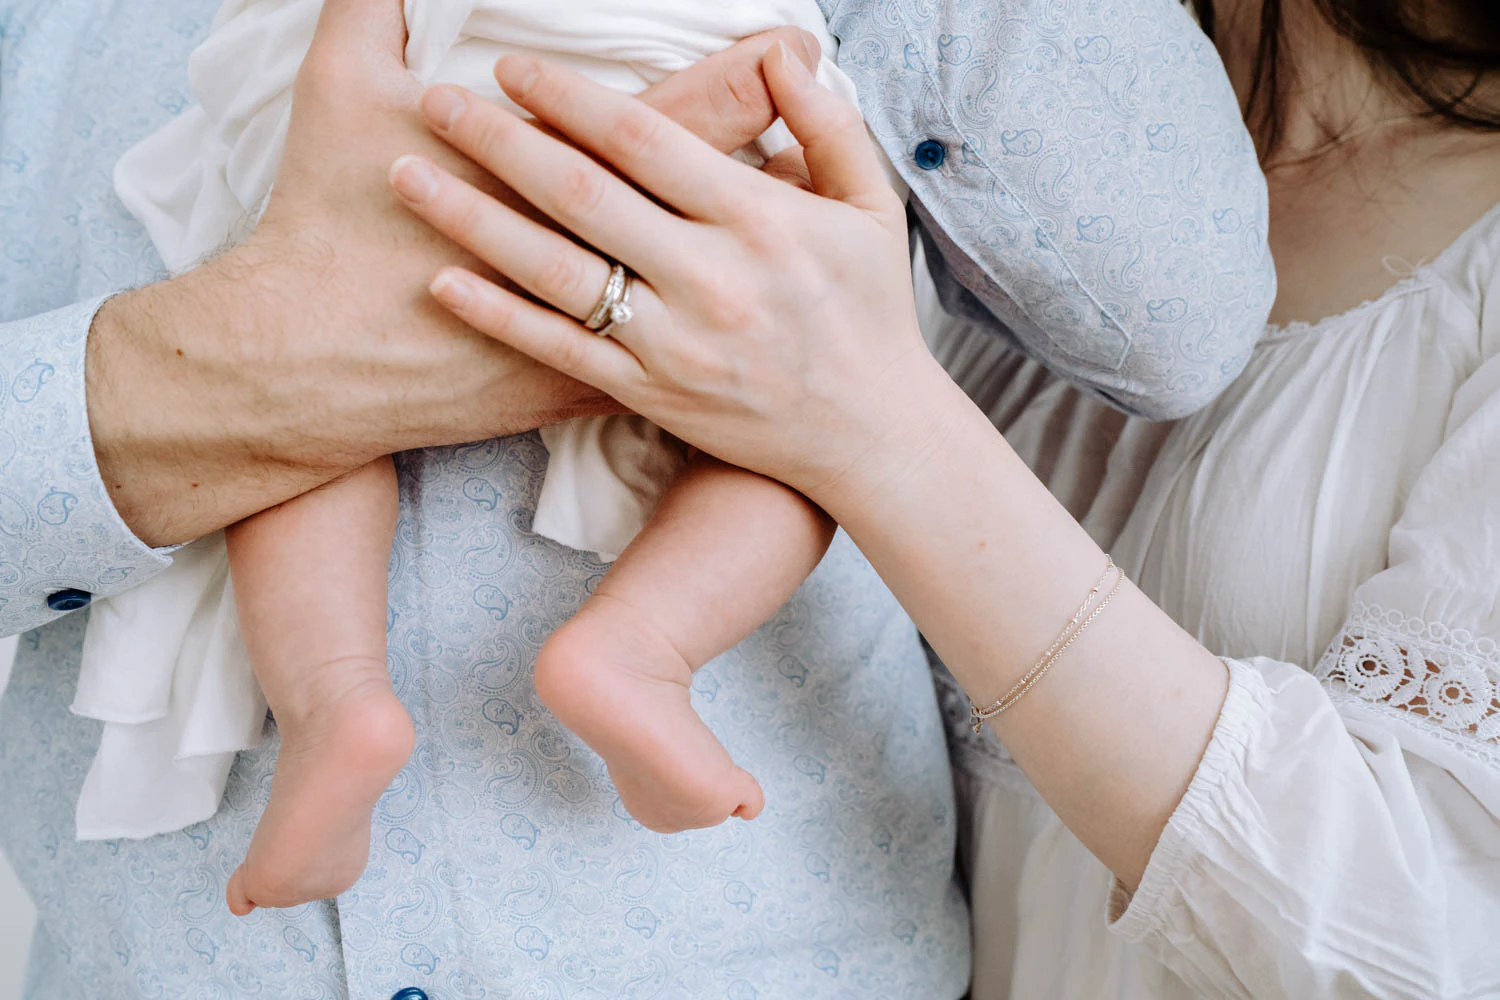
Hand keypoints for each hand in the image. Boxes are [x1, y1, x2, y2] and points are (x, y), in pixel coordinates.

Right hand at [87, 1, 819, 545]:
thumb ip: (370, 4)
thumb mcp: (337, 85)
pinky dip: (705, 332)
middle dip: (765, 156)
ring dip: (750, 252)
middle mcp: (596, 254)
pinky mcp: (582, 384)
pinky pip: (664, 358)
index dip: (736, 82)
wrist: (303, 360)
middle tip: (820, 138)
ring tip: (798, 220)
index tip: (786, 48)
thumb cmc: (322, 222)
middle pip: (704, 197)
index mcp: (560, 174)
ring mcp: (592, 328)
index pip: (673, 118)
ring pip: (700, 288)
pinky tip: (743, 315)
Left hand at [390, 44, 938, 502]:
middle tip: (432, 101)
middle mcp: (708, 278)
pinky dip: (497, 316)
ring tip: (405, 175)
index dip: (567, 96)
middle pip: (580, 194)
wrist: (869, 436)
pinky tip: (441, 281)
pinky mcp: (649, 393)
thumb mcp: (871, 207)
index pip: (642, 140)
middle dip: (497, 140)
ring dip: (471, 218)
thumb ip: (827, 125)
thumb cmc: (870, 315)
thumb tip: (785, 53)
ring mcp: (672, 342)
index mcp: (758, 219)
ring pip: (553, 270)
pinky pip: (558, 349)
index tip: (510, 66)